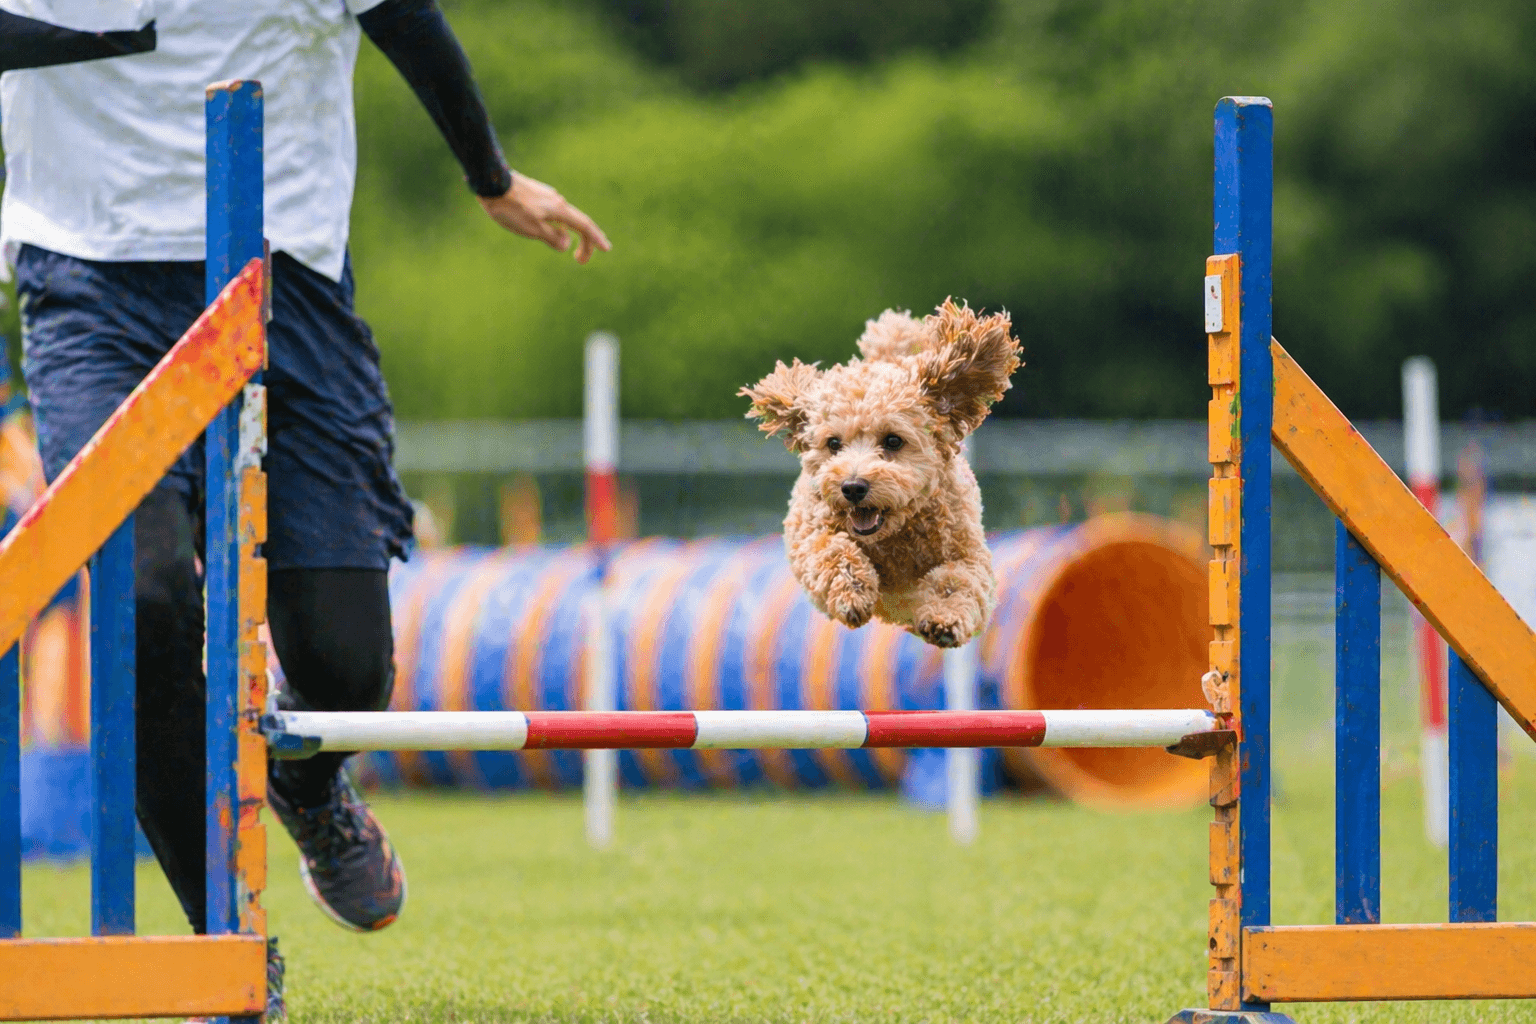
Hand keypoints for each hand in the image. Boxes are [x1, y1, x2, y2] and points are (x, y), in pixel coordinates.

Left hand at [477, 174, 611, 263]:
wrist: (491, 181)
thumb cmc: (510, 207)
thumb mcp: (532, 229)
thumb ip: (553, 238)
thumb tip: (566, 242)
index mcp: (559, 210)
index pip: (584, 226)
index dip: (596, 239)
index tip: (607, 249)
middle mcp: (557, 201)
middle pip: (576, 223)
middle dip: (583, 242)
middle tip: (579, 260)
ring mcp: (547, 196)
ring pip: (563, 218)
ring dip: (567, 234)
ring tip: (559, 246)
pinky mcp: (536, 195)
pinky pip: (552, 213)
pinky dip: (556, 225)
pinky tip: (543, 229)